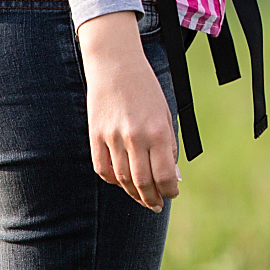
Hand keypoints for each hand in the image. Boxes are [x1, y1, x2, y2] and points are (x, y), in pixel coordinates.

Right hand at [78, 11, 179, 211]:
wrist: (116, 65)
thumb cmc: (146, 89)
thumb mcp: (166, 114)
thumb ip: (169, 146)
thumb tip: (173, 176)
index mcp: (157, 131)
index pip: (164, 175)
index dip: (169, 190)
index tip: (172, 194)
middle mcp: (135, 138)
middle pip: (143, 183)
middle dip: (152, 198)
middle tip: (156, 204)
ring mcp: (112, 138)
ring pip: (123, 179)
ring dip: (134, 193)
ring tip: (143, 197)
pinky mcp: (95, 136)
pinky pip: (103, 169)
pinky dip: (113, 180)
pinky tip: (122, 182)